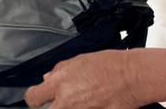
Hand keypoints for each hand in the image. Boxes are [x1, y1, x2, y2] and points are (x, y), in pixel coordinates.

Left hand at [25, 50, 146, 108]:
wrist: (133, 77)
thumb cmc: (110, 65)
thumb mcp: (79, 60)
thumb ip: (60, 71)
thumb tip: (48, 78)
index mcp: (59, 83)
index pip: (33, 97)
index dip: (35, 98)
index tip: (39, 98)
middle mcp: (66, 101)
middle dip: (50, 107)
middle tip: (59, 102)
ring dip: (69, 107)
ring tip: (82, 100)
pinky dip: (84, 108)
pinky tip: (92, 103)